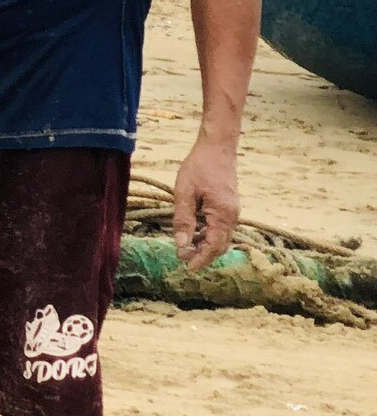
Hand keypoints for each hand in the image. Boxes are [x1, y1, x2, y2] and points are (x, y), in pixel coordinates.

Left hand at [173, 134, 239, 266]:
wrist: (217, 148)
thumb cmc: (198, 167)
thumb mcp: (184, 193)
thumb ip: (183, 220)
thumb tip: (181, 244)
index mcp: (222, 215)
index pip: (213, 246)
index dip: (200, 259)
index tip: (187, 267)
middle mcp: (232, 216)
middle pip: (220, 246)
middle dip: (203, 255)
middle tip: (183, 260)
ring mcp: (233, 212)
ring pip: (222, 238)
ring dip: (206, 246)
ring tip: (186, 249)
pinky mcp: (230, 207)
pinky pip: (222, 228)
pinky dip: (210, 235)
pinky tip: (195, 234)